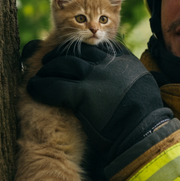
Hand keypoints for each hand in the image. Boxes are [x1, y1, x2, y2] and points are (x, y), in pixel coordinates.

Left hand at [27, 44, 172, 160]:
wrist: (144, 133)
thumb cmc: (145, 116)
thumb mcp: (145, 85)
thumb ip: (132, 75)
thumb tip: (134, 73)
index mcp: (124, 59)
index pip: (97, 46)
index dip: (81, 49)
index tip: (72, 53)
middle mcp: (108, 63)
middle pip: (77, 51)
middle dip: (61, 54)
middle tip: (49, 60)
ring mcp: (94, 76)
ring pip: (63, 64)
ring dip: (48, 69)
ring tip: (38, 75)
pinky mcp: (82, 93)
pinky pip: (54, 85)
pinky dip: (41, 86)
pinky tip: (34, 89)